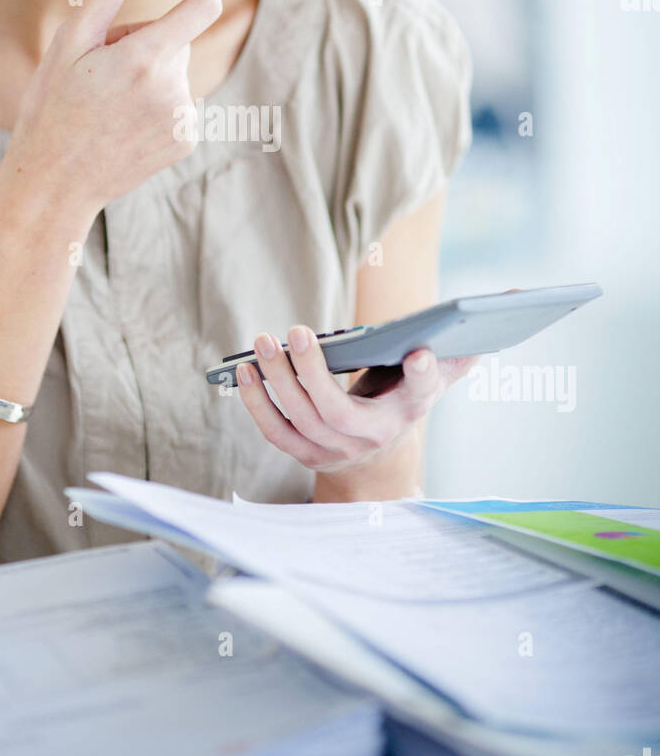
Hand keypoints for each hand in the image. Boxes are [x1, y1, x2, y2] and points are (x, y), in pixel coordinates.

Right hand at [0, 0, 221, 228]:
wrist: (55, 183)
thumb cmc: (51, 109)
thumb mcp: (69, 46)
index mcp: (145, 60)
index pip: (202, 8)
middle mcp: (173, 90)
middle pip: (176, 42)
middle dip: (146, 42)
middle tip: (101, 69)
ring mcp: (183, 120)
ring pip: (176, 74)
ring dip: (150, 76)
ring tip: (108, 103)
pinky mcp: (185, 141)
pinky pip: (178, 103)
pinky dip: (158, 104)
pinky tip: (123, 124)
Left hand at [235, 325, 479, 475]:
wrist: (377, 455)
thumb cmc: (401, 397)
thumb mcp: (434, 374)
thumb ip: (461, 344)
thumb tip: (512, 300)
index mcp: (409, 411)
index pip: (421, 395)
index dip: (423, 375)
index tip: (420, 352)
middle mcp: (372, 436)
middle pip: (337, 411)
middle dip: (313, 372)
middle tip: (296, 332)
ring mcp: (334, 450)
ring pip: (300, 419)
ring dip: (277, 380)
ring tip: (263, 341)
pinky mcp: (304, 453)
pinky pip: (275, 431)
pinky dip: (256, 402)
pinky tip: (244, 370)